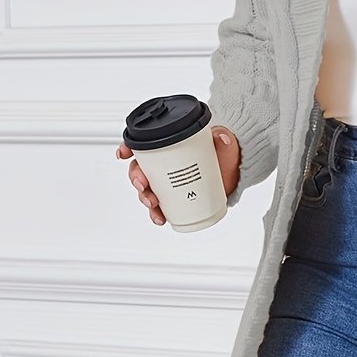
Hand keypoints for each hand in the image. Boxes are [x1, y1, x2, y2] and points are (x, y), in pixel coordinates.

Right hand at [116, 126, 239, 225]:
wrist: (232, 174)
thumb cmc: (222, 155)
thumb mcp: (223, 143)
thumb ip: (223, 139)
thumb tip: (223, 138)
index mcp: (168, 145)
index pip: (142, 143)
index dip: (128, 147)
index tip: (124, 154)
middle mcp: (163, 163)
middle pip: (138, 169)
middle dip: (136, 178)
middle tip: (144, 186)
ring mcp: (166, 181)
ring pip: (145, 190)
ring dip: (144, 198)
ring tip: (153, 205)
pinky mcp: (173, 197)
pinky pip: (158, 206)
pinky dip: (156, 213)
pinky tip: (160, 218)